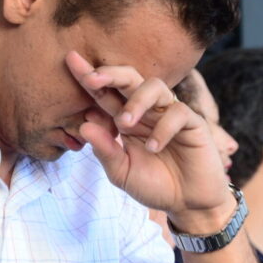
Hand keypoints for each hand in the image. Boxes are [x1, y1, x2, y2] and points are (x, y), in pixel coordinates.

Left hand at [65, 51, 233, 231]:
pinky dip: (163, 128)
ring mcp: (169, 114)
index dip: (88, 76)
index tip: (70, 60)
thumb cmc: (154, 185)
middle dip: (110, 74)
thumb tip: (84, 125)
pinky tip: (153, 147)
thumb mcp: (121, 172)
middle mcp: (146, 111)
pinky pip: (178, 112)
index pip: (105, 93)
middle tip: (92, 78)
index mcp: (125, 119)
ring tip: (125, 123)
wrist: (187, 203)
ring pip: (155, 87)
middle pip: (129, 78)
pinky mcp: (193, 123)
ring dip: (136, 100)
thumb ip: (105, 151)